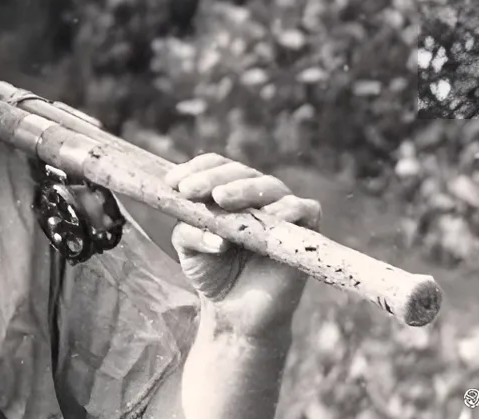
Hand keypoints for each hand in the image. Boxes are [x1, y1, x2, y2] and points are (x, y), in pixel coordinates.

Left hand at [164, 153, 321, 339]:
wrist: (235, 312)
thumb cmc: (211, 271)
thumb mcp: (188, 249)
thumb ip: (189, 232)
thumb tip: (216, 236)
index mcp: (226, 191)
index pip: (215, 166)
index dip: (195, 169)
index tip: (172, 183)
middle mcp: (256, 195)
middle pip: (239, 172)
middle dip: (213, 178)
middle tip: (191, 190)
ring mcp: (282, 211)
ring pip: (270, 186)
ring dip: (244, 189)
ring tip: (221, 198)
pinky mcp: (306, 232)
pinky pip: (305, 210)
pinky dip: (289, 209)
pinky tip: (270, 215)